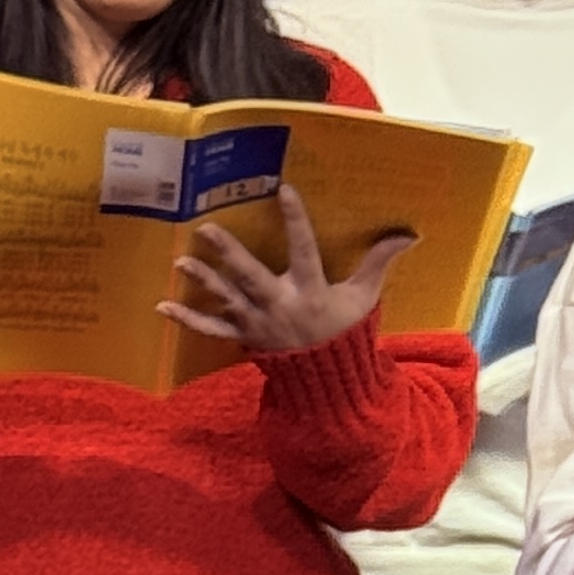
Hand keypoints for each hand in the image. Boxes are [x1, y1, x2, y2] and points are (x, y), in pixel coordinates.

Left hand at [161, 185, 414, 354]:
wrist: (327, 384)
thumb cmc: (344, 333)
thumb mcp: (364, 297)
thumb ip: (379, 262)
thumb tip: (410, 234)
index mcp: (310, 290)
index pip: (304, 248)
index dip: (295, 219)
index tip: (284, 190)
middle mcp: (280, 305)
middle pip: (251, 275)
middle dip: (229, 253)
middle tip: (206, 228)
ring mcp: (258, 323)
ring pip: (227, 298)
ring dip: (204, 281)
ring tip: (181, 261)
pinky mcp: (244, 337)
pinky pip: (212, 329)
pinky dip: (187, 320)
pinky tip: (163, 307)